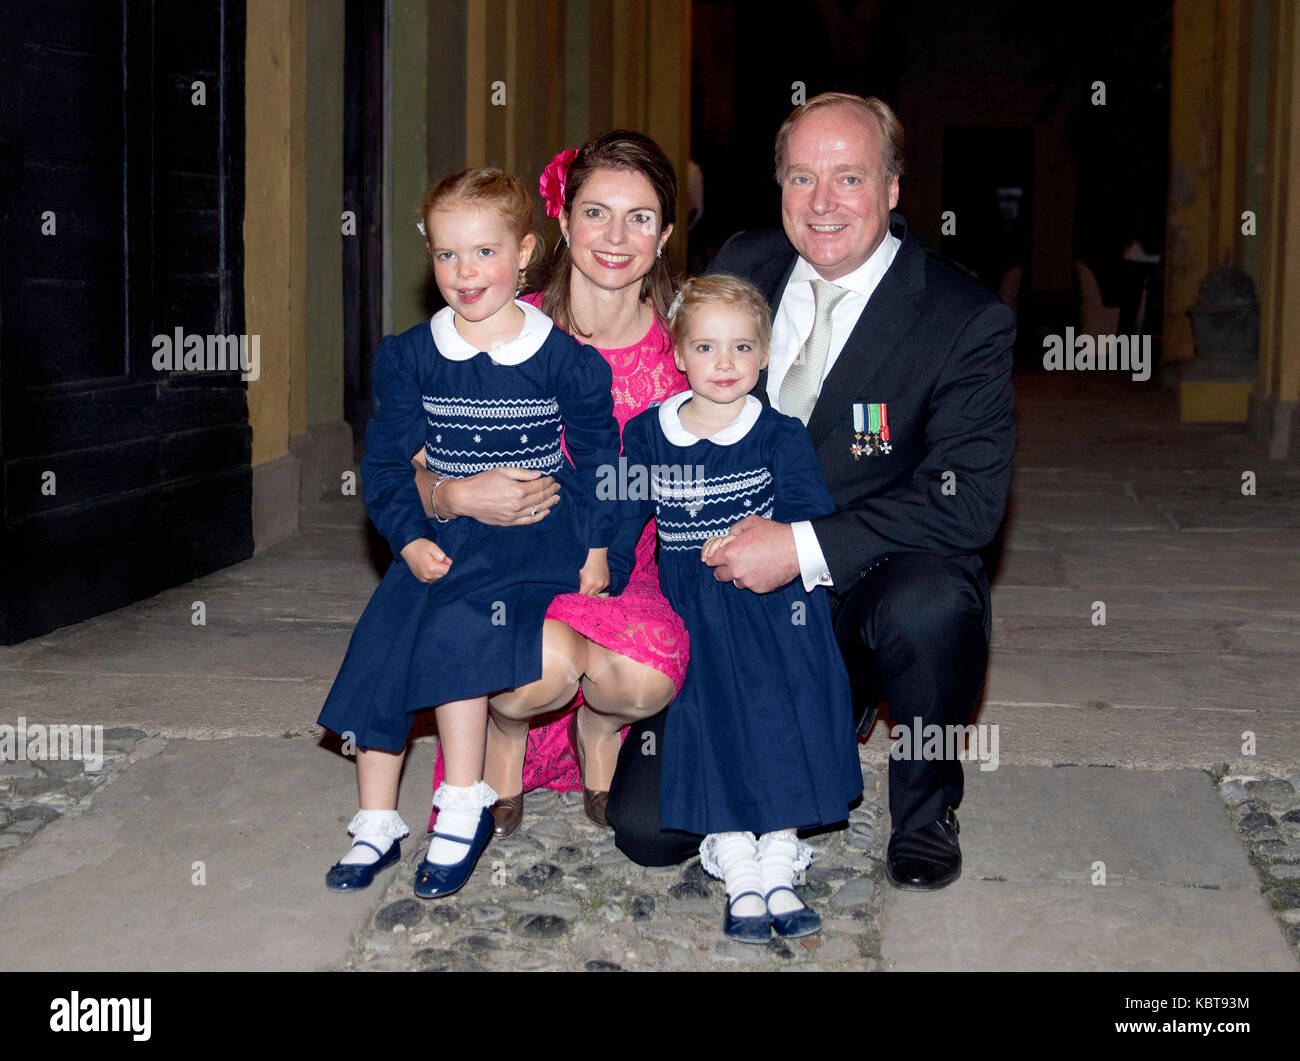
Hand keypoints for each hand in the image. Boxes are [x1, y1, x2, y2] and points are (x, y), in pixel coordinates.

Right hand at [400, 537, 451, 582]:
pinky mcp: (421, 579)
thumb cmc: (420, 546)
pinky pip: (432, 579)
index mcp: (430, 568)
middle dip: (443, 567)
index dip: (447, 564)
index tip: (444, 558)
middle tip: (438, 558)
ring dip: (438, 571)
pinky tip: (430, 566)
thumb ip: (442, 556)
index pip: (446, 570)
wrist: (407, 548)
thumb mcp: (433, 547)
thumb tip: (448, 562)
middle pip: (442, 575)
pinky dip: (434, 573)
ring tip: (433, 561)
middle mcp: (427, 576)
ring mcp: (423, 579)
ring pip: (438, 577)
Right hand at [439, 467, 559, 524]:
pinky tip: (545, 512)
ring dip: (549, 504)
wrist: (465, 498)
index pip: (540, 485)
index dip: (549, 482)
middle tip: (558, 487)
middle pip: (541, 497)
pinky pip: (528, 521)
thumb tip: (539, 474)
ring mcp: (514, 515)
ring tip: (556, 498)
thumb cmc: (482, 481)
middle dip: (551, 491)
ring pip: (537, 510)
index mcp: (518, 489)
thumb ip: (522, 473)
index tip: (553, 479)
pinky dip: (539, 517)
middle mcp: (518, 504)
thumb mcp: (502, 471)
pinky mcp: (509, 522)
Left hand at [578, 548, 608, 596]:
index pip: (582, 594)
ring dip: (591, 590)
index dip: (579, 592)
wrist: (597, 556)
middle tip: (582, 586)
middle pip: (589, 595)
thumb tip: (576, 591)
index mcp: (589, 583)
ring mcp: (603, 584)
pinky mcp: (607, 583)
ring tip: (588, 583)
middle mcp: (597, 585)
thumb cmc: (586, 563)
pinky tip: (594, 581)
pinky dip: (597, 587)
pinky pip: (600, 589)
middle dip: (585, 591)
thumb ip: (578, 584)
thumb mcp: (579, 574)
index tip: (577, 590)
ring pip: (595, 593)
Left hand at [703, 516, 799, 592]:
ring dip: (739, 575)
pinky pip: (751, 585)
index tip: (718, 555)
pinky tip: (764, 569)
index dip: (713, 556)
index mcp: (731, 553)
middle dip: (723, 568)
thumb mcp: (751, 522)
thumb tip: (729, 537)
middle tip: (734, 561)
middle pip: (719, 575)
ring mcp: (748, 581)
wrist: (796, 549)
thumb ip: (734, 529)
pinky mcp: (760, 588)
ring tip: (752, 564)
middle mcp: (736, 570)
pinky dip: (754, 579)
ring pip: (735, 581)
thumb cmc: (774, 534)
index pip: (710, 561)